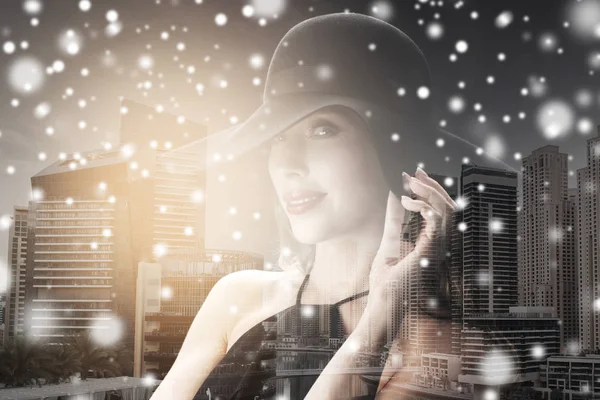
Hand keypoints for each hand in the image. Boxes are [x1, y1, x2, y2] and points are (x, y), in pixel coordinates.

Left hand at [362, 167, 456, 333]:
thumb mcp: (388, 243)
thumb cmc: (386, 285)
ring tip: (409, 183)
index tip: (413, 174)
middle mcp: (438, 246)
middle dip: (432, 185)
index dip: (430, 189)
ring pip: (447, 212)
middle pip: (449, 208)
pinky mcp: (430, 253)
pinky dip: (425, 207)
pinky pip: (438, 224)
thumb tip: (391, 197)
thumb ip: (393, 220)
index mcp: (430, 243)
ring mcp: (437, 250)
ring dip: (429, 192)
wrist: (383, 309)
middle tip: (414, 173)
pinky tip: (408, 202)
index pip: (440, 212)